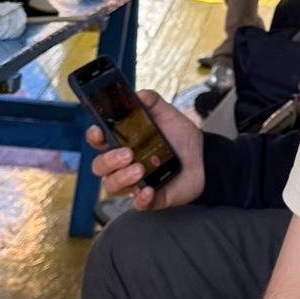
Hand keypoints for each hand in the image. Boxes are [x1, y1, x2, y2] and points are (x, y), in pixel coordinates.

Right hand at [89, 89, 204, 209]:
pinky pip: (136, 204)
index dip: (94, 137)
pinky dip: (140, 199)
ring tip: (140, 169)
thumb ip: (153, 102)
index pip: (99, 141)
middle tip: (127, 154)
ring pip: (112, 186)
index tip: (98, 132)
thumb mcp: (168, 115)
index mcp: (124, 142)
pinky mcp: (149, 198)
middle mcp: (124, 164)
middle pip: (100, 166)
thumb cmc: (182, 138)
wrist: (205, 157)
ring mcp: (135, 182)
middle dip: (109, 160)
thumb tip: (139, 94)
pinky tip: (149, 189)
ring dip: (122, 178)